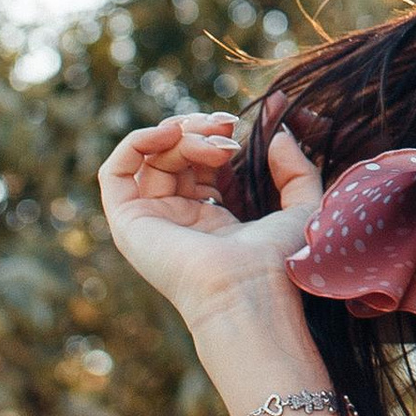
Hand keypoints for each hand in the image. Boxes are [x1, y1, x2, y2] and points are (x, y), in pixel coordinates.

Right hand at [97, 115, 321, 329]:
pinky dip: (137, 142)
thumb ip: (296, 169)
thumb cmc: (276, 262)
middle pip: (174, 155)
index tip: (239, 125)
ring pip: (151, 158)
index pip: (201, 163)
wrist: (247, 291)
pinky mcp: (128, 222)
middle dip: (200, 130)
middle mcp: (177, 220)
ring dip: (181, 135)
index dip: (216, 136)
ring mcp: (151, 221)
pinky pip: (115, 173)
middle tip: (227, 126)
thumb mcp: (301, 207)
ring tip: (214, 141)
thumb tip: (280, 135)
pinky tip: (170, 134)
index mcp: (212, 220)